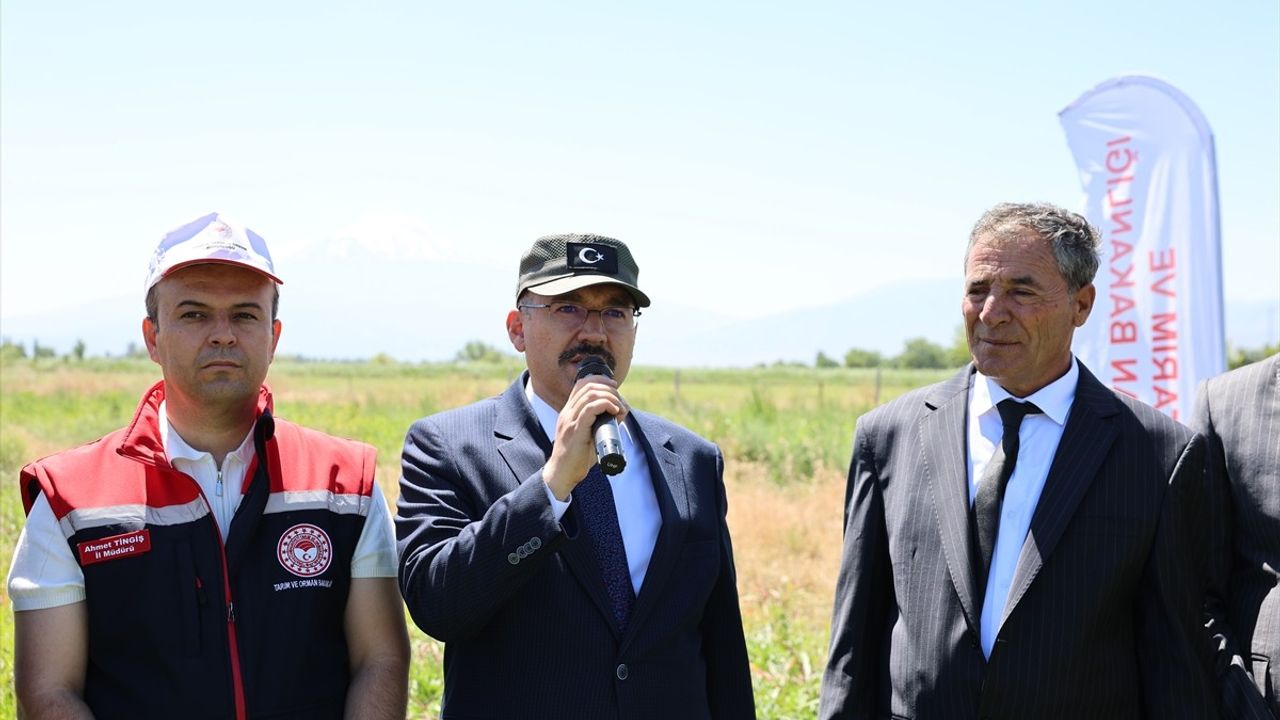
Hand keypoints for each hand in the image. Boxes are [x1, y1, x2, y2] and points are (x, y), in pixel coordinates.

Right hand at [543, 372, 627, 500]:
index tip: (614, 387)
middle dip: (608, 389)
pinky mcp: (575, 429)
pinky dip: (606, 405)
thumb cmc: (576, 458)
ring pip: (590, 394)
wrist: (561, 474)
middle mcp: (567, 412)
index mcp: (569, 412)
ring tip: (620, 408)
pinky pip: (590, 408)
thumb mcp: (588, 436)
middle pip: (588, 386)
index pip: (581, 384)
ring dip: (610, 397)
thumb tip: (617, 416)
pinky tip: (615, 411)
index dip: (600, 380)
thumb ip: (598, 424)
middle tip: (620, 401)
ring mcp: (570, 420)